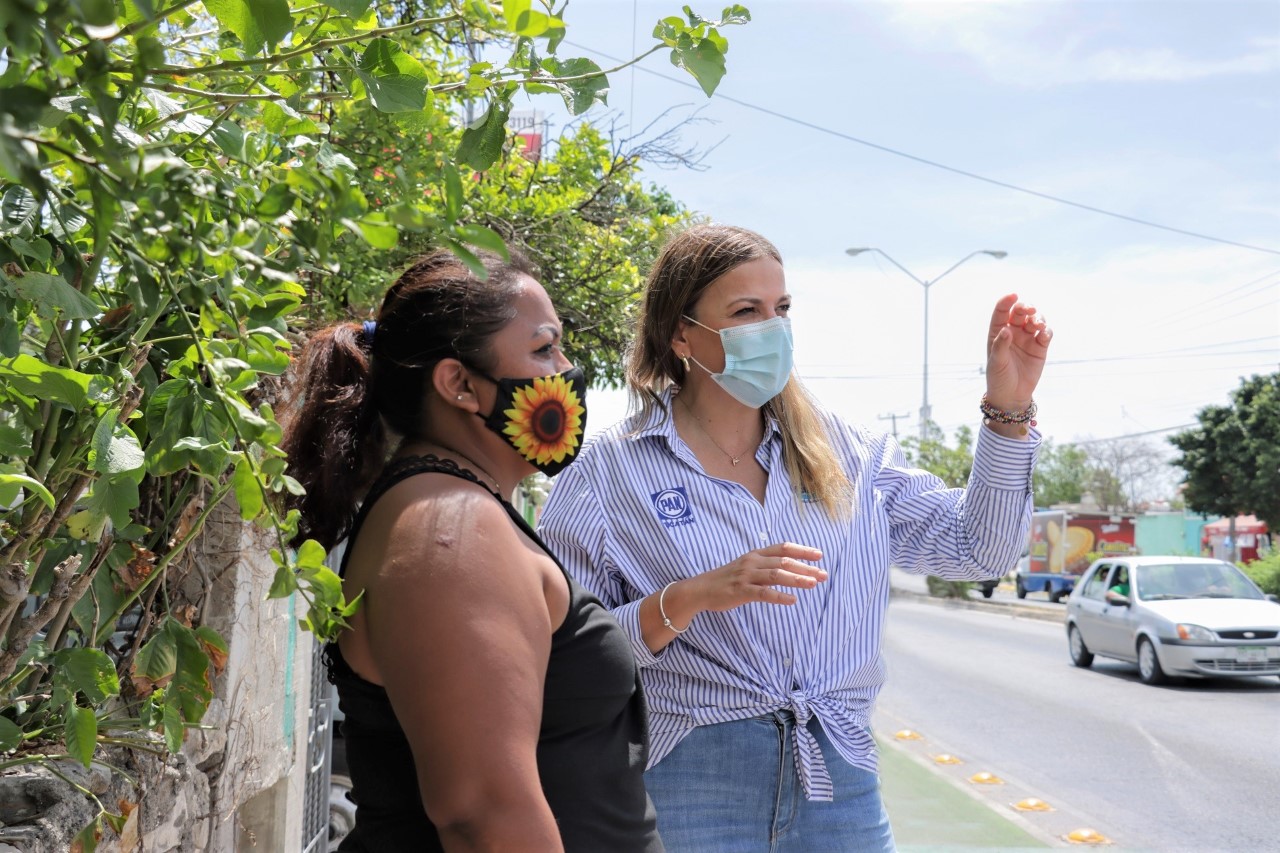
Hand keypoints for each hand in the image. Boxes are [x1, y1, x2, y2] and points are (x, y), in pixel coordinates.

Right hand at [686, 542, 826, 612]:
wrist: (701, 589)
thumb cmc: (727, 579)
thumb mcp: (747, 566)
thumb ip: (765, 566)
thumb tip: (789, 569)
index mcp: (755, 554)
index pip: (783, 548)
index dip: (802, 550)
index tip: (819, 555)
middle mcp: (752, 562)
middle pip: (784, 561)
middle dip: (806, 568)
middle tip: (823, 574)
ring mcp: (746, 576)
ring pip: (776, 575)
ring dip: (796, 579)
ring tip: (813, 584)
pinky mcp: (740, 591)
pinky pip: (763, 593)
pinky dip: (779, 596)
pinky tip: (792, 600)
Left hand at [984, 293, 1051, 410]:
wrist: (1012, 395)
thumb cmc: (999, 377)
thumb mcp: (996, 362)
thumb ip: (1000, 345)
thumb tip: (1006, 329)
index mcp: (998, 332)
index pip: (1001, 312)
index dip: (1006, 302)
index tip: (1013, 295)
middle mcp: (1013, 332)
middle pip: (1020, 313)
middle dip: (1026, 307)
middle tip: (1030, 310)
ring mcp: (1028, 338)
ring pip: (1035, 320)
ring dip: (1038, 318)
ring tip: (1038, 325)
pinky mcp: (1040, 347)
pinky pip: (1045, 334)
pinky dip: (1046, 331)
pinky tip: (1044, 334)